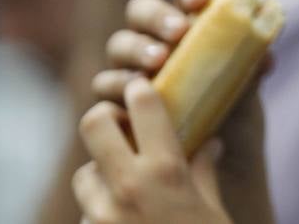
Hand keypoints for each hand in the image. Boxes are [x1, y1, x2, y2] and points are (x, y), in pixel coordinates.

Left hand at [73, 78, 232, 223]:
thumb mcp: (213, 206)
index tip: (144, 87)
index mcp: (165, 170)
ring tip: (128, 184)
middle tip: (123, 125)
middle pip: (94, 123)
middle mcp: (127, 186)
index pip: (143, 104)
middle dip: (106, 117)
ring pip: (85, 173)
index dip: (141, 89)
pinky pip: (87, 213)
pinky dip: (102, 211)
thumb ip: (204, 171)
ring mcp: (100, 215)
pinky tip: (126, 218)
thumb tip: (210, 144)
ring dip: (102, 172)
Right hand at [93, 0, 267, 177]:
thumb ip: (249, 71)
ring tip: (158, 61)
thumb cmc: (233, 121)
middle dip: (157, 15)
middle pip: (142, 9)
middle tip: (178, 32)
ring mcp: (132, 68)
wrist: (218, 170)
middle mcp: (158, 40)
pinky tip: (132, 95)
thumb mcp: (247, 94)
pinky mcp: (115, 99)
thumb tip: (265, 57)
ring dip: (137, 48)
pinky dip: (117, 86)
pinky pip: (105, 85)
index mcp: (194, 27)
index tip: (201, 0)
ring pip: (120, 44)